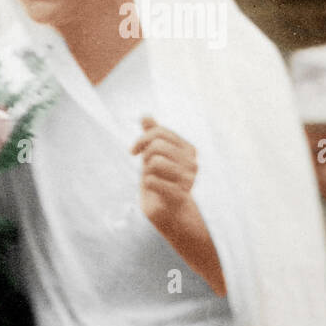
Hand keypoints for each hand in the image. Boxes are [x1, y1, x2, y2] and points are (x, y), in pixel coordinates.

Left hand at [132, 116, 198, 233]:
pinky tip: (155, 190)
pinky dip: (147, 184)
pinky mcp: (180, 195)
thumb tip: (145, 115)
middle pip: (157, 145)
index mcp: (188, 149)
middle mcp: (192, 162)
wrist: (167, 211)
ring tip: (154, 179)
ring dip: (147, 172)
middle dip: (144, 155)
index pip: (159, 132)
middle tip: (146, 167)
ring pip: (155, 161)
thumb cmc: (160, 180)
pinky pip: (152, 181)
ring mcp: (189, 179)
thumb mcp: (153, 155)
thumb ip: (152, 135)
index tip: (133, 152)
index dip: (141, 140)